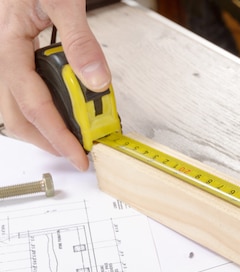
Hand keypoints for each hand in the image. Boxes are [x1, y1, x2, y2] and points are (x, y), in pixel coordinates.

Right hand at [0, 0, 110, 169]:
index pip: (33, 103)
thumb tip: (96, 80)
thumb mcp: (62, 0)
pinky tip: (64, 110)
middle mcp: (4, 54)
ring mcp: (10, 55)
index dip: (56, 134)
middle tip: (77, 153)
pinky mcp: (19, 54)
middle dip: (47, 140)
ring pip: (18, 106)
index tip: (78, 154)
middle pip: (17, 114)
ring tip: (73, 137)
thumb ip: (81, 40)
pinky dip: (45, 108)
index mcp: (9, 43)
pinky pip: (27, 90)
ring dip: (44, 127)